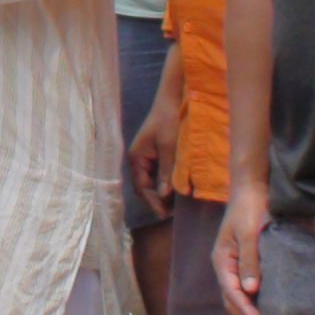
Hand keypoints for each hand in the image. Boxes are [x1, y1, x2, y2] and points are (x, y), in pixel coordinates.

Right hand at [127, 84, 179, 218]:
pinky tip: (177, 188)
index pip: (141, 188)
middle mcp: (138, 160)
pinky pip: (158, 174)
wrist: (173, 99)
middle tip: (172, 213)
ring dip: (162, 193)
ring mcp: (147, 157)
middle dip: (157, 200)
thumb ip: (166, 171)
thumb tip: (164, 195)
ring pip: (152, 182)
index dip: (152, 202)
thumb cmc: (169, 120)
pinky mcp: (156, 154)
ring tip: (176, 204)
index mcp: (136, 158)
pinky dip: (166, 182)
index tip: (165, 214)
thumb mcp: (169, 147)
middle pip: (145, 187)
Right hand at [212, 182, 270, 314]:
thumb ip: (250, 260)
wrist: (252, 188)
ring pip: (238, 297)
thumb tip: (251, 290)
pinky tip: (268, 309)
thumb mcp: (250, 233)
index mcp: (222, 261)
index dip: (246, 311)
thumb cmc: (250, 208)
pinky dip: (254, 302)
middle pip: (232, 301)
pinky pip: (246, 289)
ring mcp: (233, 266)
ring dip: (250, 314)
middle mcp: (225, 266)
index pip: (232, 294)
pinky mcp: (244, 263)